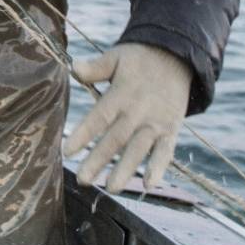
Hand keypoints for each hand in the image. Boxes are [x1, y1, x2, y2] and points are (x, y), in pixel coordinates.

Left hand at [65, 42, 192, 193]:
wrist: (177, 56)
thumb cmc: (139, 59)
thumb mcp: (116, 57)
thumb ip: (96, 68)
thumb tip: (73, 67)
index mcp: (121, 94)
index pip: (100, 117)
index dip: (83, 134)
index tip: (67, 151)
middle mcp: (138, 111)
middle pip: (116, 139)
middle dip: (99, 160)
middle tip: (82, 180)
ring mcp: (156, 122)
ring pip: (139, 149)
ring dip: (126, 169)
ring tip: (111, 188)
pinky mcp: (171, 129)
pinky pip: (166, 151)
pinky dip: (159, 167)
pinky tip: (150, 185)